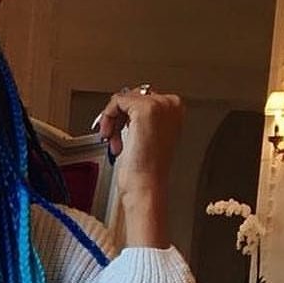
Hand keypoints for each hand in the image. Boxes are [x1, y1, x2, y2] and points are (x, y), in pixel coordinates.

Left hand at [93, 87, 182, 245]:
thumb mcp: (147, 134)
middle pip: (132, 96)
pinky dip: (108, 119)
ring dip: (112, 121)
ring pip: (122, 99)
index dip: (127, 116)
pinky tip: (113, 138)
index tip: (123, 132)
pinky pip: (115, 101)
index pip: (142, 98)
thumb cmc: (146, 169)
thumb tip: (125, 105)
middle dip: (119, 119)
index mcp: (176, 110)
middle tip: (116, 139)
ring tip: (115, 141)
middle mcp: (171, 104)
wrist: (146, 186)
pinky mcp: (145, 108)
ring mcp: (160, 105)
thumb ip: (141, 116)